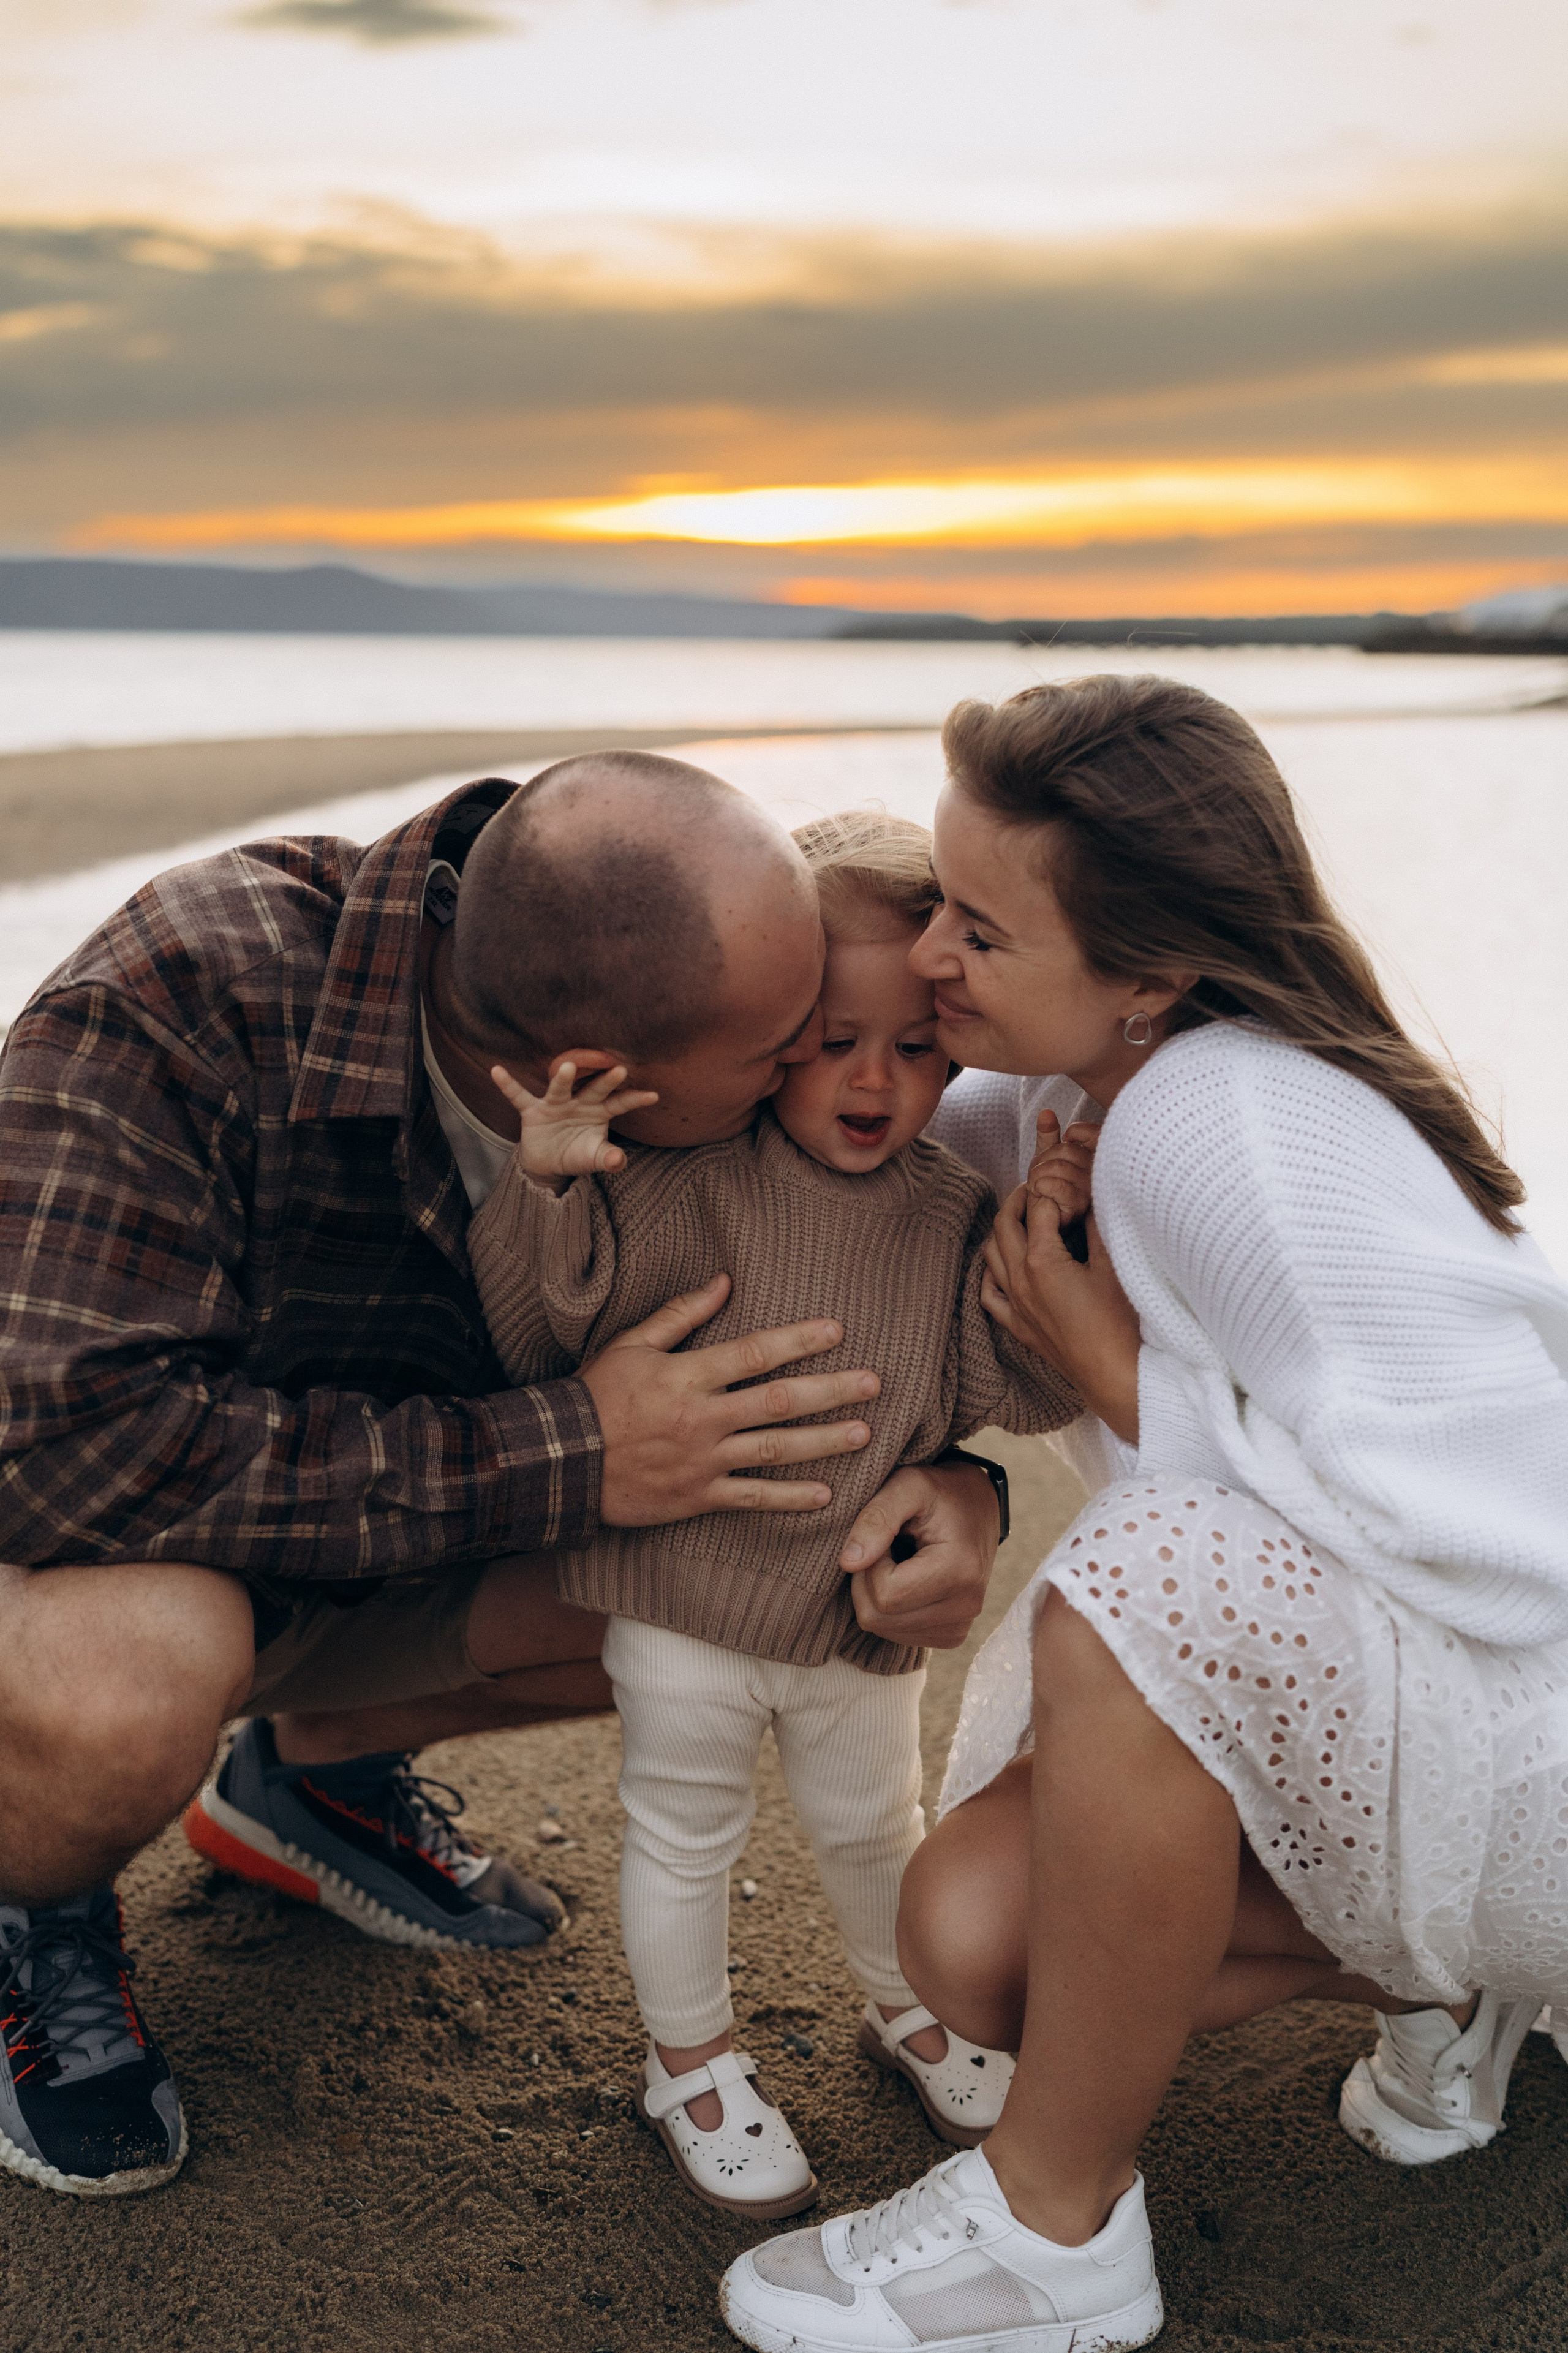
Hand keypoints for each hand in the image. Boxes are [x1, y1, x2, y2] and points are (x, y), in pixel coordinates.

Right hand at [491, 1056, 658, 1187]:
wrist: (549, 1163)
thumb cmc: (577, 1154)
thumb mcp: (593, 1159)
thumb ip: (608, 1159)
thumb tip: (620, 1162)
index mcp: (599, 1112)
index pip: (620, 1104)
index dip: (634, 1100)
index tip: (654, 1096)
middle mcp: (579, 1102)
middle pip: (594, 1089)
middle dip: (606, 1081)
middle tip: (618, 1069)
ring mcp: (555, 1103)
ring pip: (560, 1088)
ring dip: (564, 1078)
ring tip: (568, 1066)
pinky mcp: (532, 1110)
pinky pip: (518, 1096)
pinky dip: (508, 1085)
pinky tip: (496, 1070)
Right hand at [580, 1273, 881, 1525]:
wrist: (563, 1461)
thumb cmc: (595, 1396)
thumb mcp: (631, 1345)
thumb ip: (680, 1314)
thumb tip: (723, 1282)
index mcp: (687, 1376)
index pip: (755, 1352)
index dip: (799, 1340)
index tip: (836, 1330)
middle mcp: (702, 1418)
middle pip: (779, 1401)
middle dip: (831, 1391)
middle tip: (873, 1383)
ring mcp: (703, 1460)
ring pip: (775, 1450)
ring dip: (824, 1442)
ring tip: (864, 1433)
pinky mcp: (698, 1496)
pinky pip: (753, 1498)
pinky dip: (790, 1498)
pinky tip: (826, 1495)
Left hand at [839, 1460, 1000, 1648]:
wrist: (976, 1507)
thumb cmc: (939, 1492)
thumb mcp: (908, 1485)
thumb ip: (876, 1518)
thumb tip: (848, 1562)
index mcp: (960, 1571)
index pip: (885, 1594)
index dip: (870, 1563)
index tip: (885, 1535)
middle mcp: (966, 1607)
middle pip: (879, 1618)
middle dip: (868, 1581)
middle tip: (886, 1547)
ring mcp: (960, 1627)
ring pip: (883, 1628)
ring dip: (876, 1594)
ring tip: (899, 1560)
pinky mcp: (951, 1635)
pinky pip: (897, 1634)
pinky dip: (890, 1608)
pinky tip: (906, 1579)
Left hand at [982, 1187, 1140, 1441]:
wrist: (1114, 1376)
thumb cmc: (1119, 1323)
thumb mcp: (1113, 1266)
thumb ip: (1099, 1228)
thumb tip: (1091, 1201)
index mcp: (1041, 1260)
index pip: (1038, 1209)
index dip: (1050, 1191)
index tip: (1063, 1185)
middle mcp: (1019, 1280)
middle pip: (1004, 1226)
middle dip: (1017, 1201)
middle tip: (1034, 1189)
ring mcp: (1016, 1305)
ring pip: (991, 1257)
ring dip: (1002, 1232)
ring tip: (1021, 1220)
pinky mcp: (1019, 1327)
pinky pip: (990, 1295)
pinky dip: (991, 1274)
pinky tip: (1003, 1266)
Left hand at [1025, 1107, 1098, 1227]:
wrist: (1044, 1223)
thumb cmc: (1048, 1192)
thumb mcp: (1047, 1160)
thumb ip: (1048, 1138)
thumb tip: (1046, 1112)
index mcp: (1094, 1157)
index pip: (1082, 1132)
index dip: (1062, 1139)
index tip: (1048, 1155)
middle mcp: (1098, 1171)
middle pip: (1065, 1150)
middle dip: (1041, 1161)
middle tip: (1036, 1176)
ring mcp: (1091, 1189)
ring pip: (1059, 1166)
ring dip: (1037, 1176)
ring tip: (1036, 1187)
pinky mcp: (1080, 1207)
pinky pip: (1057, 1186)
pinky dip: (1040, 1187)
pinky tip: (1038, 1193)